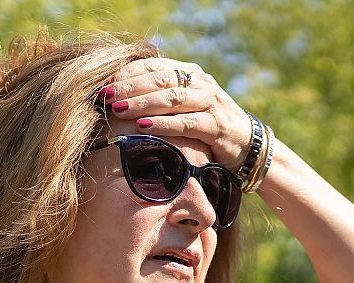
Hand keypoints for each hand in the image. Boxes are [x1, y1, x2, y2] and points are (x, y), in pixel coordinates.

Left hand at [100, 58, 254, 169]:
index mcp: (190, 72)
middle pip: (159, 80)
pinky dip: (163, 124)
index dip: (128, 73)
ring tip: (118, 110)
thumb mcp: (187, 105)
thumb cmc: (208, 125)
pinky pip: (186, 122)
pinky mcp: (216, 125)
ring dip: (142, 103)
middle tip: (104, 96)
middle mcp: (201, 83)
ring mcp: (210, 102)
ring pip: (171, 98)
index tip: (105, 84)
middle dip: (129, 87)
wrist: (248, 145)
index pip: (154, 66)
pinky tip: (143, 127)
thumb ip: (163, 96)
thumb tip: (122, 96)